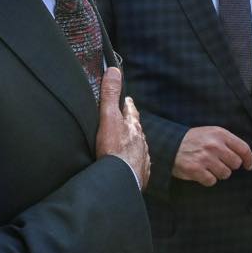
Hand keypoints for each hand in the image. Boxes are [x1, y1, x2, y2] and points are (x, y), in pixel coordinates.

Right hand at [95, 68, 149, 187]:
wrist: (121, 181)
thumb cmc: (114, 150)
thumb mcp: (109, 118)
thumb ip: (110, 95)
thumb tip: (114, 71)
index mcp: (133, 127)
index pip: (131, 110)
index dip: (127, 104)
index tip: (125, 100)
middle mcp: (141, 141)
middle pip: (135, 130)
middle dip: (129, 125)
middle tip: (123, 123)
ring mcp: (142, 158)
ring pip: (137, 147)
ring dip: (132, 145)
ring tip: (124, 146)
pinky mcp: (140, 174)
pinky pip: (137, 166)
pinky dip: (132, 164)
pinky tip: (127, 167)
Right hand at [172, 126, 251, 185]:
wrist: (169, 144)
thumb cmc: (193, 139)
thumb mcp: (211, 133)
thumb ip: (229, 142)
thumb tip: (247, 156)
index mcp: (220, 134)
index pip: (243, 149)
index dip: (248, 159)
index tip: (248, 165)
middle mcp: (214, 145)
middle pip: (235, 163)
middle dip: (229, 165)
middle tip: (218, 162)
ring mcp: (205, 158)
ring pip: (225, 174)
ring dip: (218, 173)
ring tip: (208, 166)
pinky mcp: (196, 170)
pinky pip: (212, 181)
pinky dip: (207, 179)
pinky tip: (201, 172)